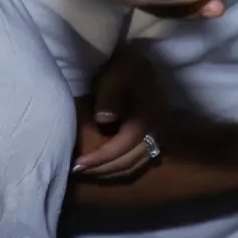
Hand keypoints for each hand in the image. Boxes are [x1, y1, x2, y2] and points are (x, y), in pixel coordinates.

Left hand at [74, 47, 165, 179]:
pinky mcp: (155, 137)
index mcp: (150, 113)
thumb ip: (110, 96)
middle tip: (76, 171)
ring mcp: (160, 133)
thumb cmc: (123, 70)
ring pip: (137, 163)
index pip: (127, 142)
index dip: (102, 156)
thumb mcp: (115, 76)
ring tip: (87, 172)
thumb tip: (104, 119)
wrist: (137, 66)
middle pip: (132, 158)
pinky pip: (140, 160)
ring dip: (111, 171)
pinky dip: (121, 168)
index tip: (78, 163)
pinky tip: (104, 167)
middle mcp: (159, 127)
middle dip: (103, 168)